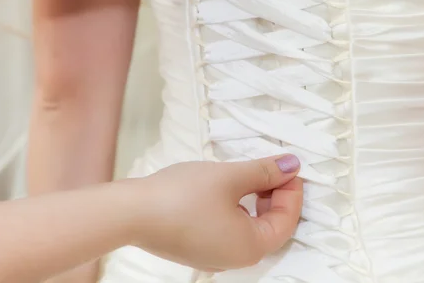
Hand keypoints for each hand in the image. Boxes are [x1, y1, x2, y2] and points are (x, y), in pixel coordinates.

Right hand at [124, 155, 302, 271]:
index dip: (292, 191)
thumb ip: (264, 171)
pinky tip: (228, 189)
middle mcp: (235, 259)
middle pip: (270, 227)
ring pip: (249, 228)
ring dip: (256, 201)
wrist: (131, 213)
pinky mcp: (197, 249)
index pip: (287, 220)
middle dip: (275, 195)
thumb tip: (292, 165)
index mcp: (250, 247)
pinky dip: (238, 209)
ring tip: (251, 174)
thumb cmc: (182, 196)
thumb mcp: (230, 176)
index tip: (290, 166)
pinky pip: (230, 230)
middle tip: (272, 167)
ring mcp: (214, 257)